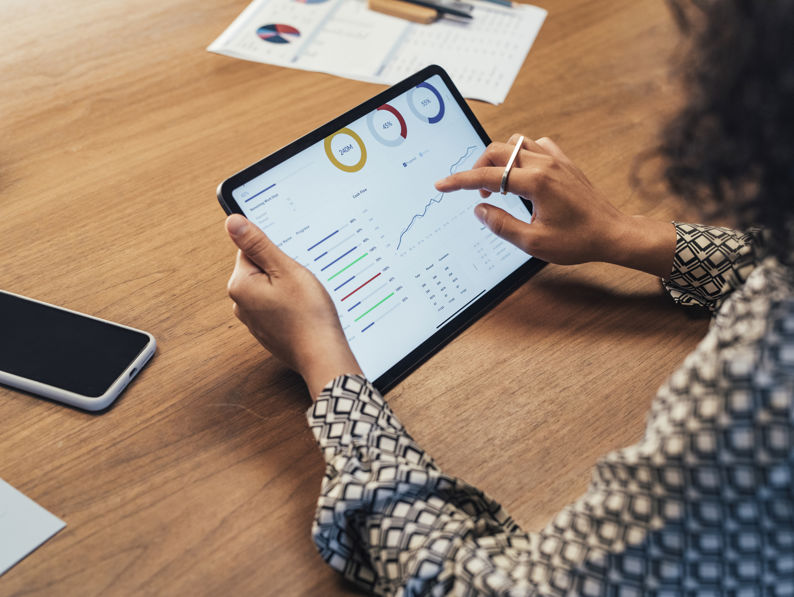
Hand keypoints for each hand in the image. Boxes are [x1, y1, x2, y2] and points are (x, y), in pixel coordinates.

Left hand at [225, 214, 361, 397]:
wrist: (322, 355)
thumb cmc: (307, 315)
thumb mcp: (285, 270)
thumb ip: (258, 245)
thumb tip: (232, 222)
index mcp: (240, 285)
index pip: (250, 250)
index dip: (275, 252)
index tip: (290, 262)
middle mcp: (240, 304)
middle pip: (259, 269)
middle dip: (281, 270)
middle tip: (300, 281)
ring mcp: (254, 320)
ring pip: (270, 288)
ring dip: (287, 288)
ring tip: (304, 297)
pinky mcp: (267, 330)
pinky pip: (276, 306)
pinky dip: (290, 305)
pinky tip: (304, 311)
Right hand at [435, 136, 674, 277]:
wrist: (612, 233)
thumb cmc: (577, 241)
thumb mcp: (534, 242)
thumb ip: (502, 225)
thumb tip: (480, 209)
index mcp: (536, 182)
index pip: (488, 176)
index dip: (461, 181)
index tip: (442, 185)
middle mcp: (545, 164)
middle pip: (498, 151)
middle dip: (478, 167)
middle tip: (476, 191)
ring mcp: (556, 159)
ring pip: (516, 143)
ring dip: (500, 159)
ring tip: (498, 183)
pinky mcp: (565, 161)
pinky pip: (536, 145)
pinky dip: (521, 154)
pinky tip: (522, 173)